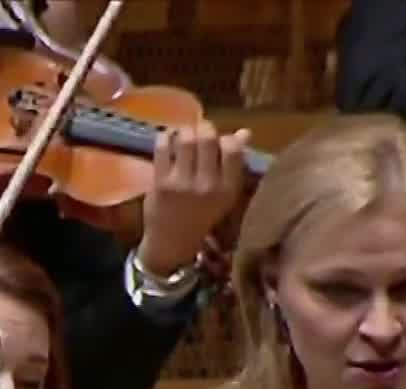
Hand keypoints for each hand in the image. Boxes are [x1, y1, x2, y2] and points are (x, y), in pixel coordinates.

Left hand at [136, 121, 251, 273]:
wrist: (172, 242)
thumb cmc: (201, 214)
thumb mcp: (224, 194)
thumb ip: (234, 163)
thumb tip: (244, 131)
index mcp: (228, 188)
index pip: (233, 149)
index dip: (226, 137)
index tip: (219, 141)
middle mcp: (207, 185)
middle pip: (208, 138)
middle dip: (203, 129)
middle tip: (199, 133)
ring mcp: (182, 184)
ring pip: (186, 140)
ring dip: (184, 131)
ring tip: (183, 135)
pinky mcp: (160, 183)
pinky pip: (163, 148)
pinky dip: (165, 138)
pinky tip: (168, 140)